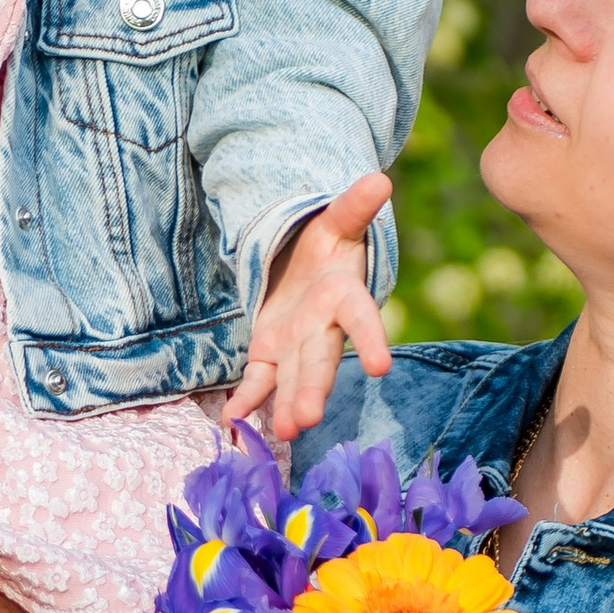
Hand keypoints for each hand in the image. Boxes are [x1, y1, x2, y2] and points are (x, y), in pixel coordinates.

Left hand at [224, 173, 394, 443]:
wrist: (305, 265)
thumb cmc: (327, 245)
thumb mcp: (336, 222)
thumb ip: (354, 207)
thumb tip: (380, 180)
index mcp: (344, 295)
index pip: (362, 318)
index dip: (372, 341)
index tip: (380, 367)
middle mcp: (323, 329)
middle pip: (319, 361)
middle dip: (313, 390)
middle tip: (306, 419)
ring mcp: (296, 346)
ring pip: (292, 378)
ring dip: (287, 404)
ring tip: (284, 432)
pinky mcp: (271, 353)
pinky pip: (260, 379)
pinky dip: (248, 399)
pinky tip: (233, 420)